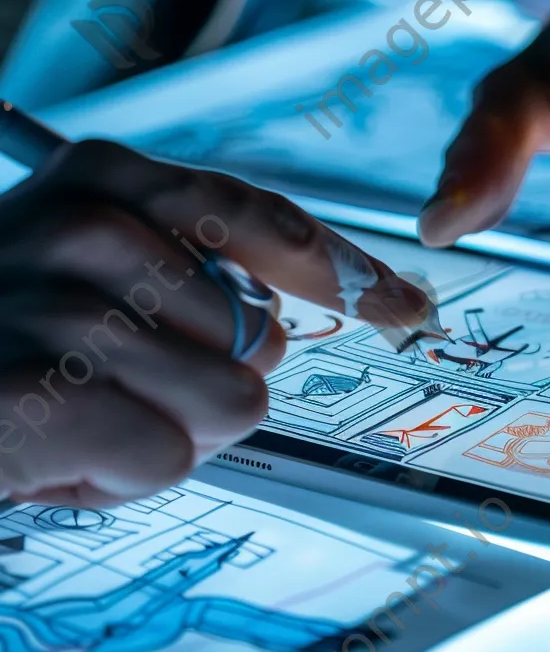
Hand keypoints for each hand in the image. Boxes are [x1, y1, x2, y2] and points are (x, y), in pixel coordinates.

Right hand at [0, 140, 433, 505]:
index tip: (408, 305)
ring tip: (78, 412)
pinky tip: (53, 451)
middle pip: (260, 334)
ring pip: (230, 401)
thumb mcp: (100, 280)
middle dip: (207, 379)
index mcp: (109, 177)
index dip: (350, 271)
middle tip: (115, 382)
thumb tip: (285, 323)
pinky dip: (119, 475)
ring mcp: (55, 301)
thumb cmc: (7, 344)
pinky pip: (166, 454)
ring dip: (162, 430)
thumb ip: (201, 278)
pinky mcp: (33, 391)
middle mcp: (85, 220)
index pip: (269, 219)